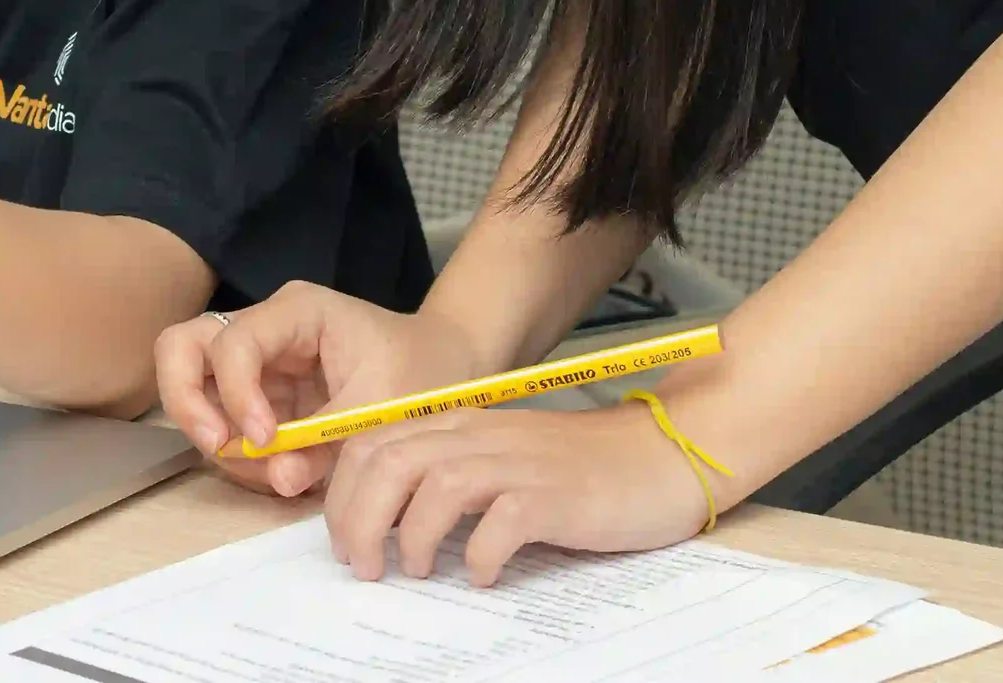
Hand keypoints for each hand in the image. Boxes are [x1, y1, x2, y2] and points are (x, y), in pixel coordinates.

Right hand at [155, 282, 488, 498]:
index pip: (234, 342)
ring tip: (269, 472)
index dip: (236, 393)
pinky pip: (225, 422)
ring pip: (193, 387)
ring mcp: (257, 363)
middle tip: (219, 445)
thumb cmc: (422, 370)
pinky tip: (280, 472)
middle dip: (188, 401)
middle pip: (182, 347)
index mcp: (296, 311)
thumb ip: (328, 439)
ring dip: (216, 436)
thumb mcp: (384, 404)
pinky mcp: (260, 396)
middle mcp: (264, 329)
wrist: (447, 370)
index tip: (264, 439)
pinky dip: (240, 454)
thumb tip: (279, 476)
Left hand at [321, 399, 714, 586]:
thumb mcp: (498, 459)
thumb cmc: (575, 469)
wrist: (658, 455)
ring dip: (413, 535)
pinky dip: (482, 553)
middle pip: (389, 463)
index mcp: (458, 426)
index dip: (344, 495)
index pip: (372, 444)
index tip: (346, 542)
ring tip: (418, 571)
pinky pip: (502, 521)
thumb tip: (388, 523)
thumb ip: (447, 476)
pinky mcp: (556, 496)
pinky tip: (484, 575)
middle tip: (366, 567)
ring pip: (434, 486)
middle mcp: (479, 437)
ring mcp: (518, 463)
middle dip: (360, 519)